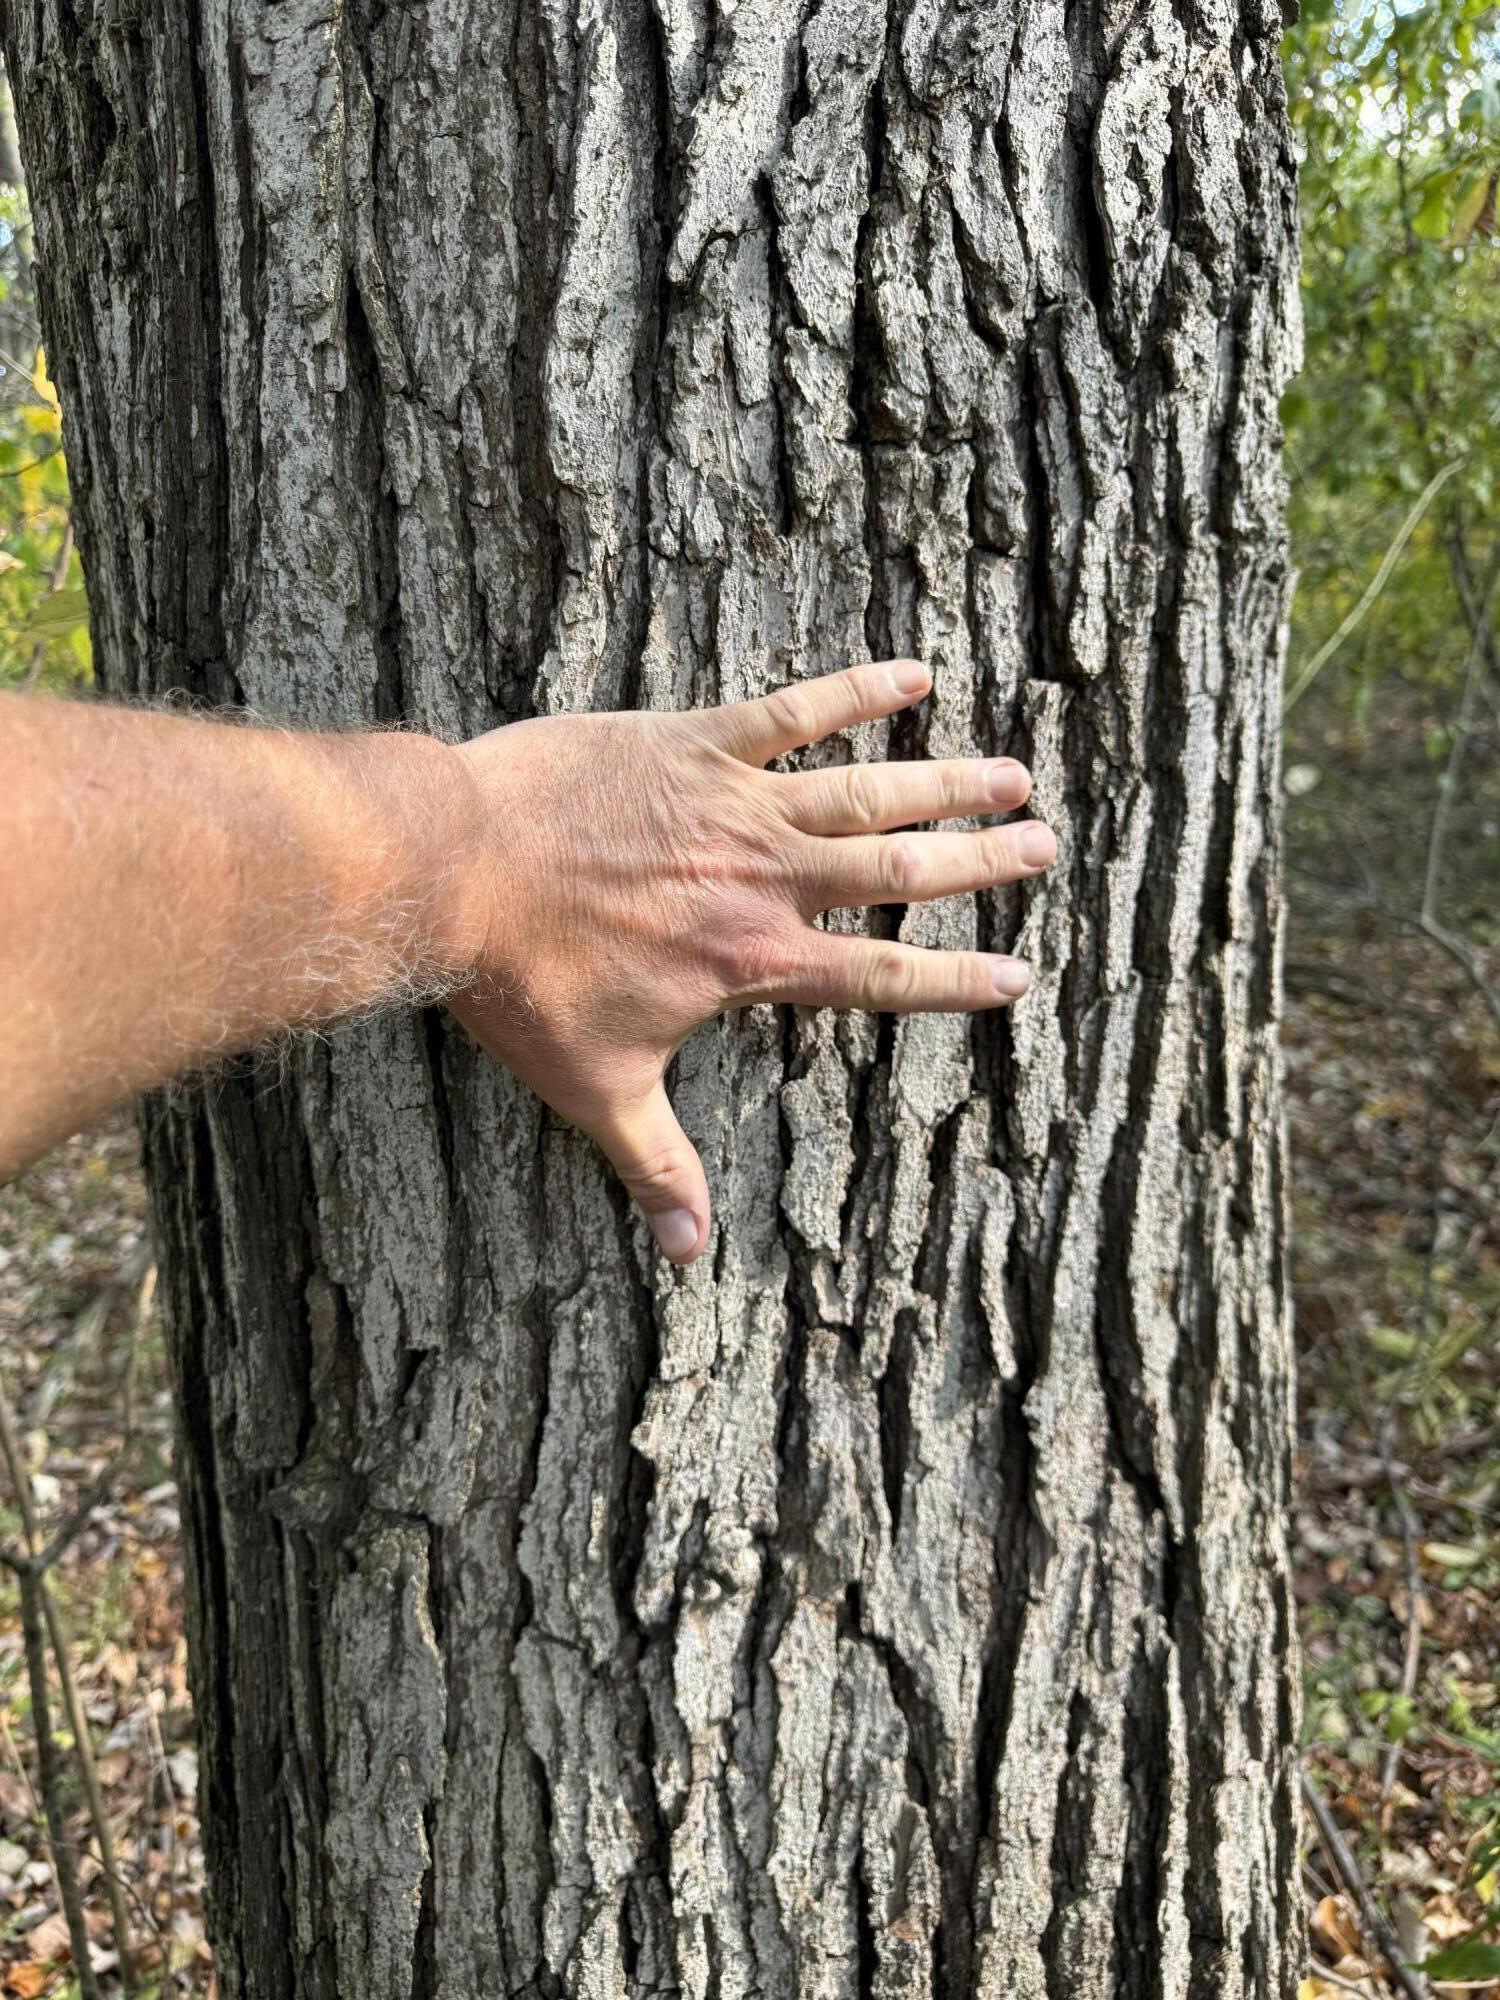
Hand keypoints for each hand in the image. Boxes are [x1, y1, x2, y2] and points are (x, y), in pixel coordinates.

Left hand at [447, 661, 1055, 1262]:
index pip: (882, 979)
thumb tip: (687, 1254)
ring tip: (1011, 772)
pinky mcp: (693, 743)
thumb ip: (656, 1164)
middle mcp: (765, 881)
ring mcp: (734, 806)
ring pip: (867, 789)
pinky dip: (854, 690)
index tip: (1019, 976)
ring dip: (945, 781)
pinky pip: (791, 712)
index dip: (957, 981)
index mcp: (754, 962)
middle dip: (980, 862)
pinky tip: (911, 673)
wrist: (456, 874)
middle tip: (1044, 844)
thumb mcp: (597, 1088)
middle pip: (899, 873)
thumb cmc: (521, 986)